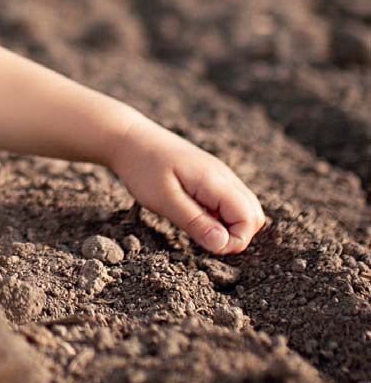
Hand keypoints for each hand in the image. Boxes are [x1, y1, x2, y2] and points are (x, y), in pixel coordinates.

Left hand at [109, 113, 264, 254]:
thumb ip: (195, 222)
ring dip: (228, 225)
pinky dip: (219, 214)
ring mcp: (219, 173)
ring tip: (196, 225)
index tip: (206, 245)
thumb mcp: (164, 200)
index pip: (249, 219)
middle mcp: (224, 175)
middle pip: (254, 214)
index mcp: (215, 180)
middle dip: (236, 235)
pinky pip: (228, 200)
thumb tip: (223, 245)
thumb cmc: (142, 168)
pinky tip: (193, 213)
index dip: (235, 241)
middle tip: (203, 238)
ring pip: (243, 207)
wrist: (129, 137)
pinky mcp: (210, 175)